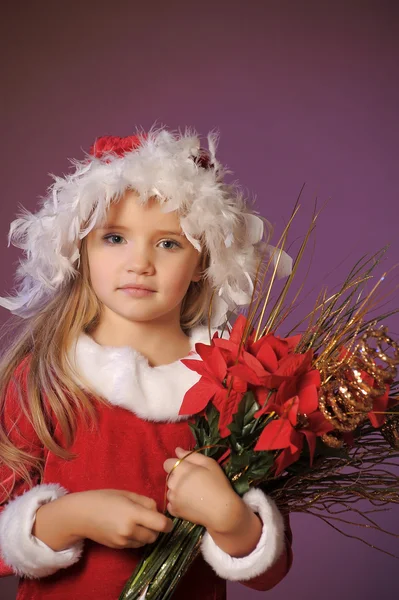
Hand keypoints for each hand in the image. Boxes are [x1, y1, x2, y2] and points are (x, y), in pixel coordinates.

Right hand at [34, 489, 172, 550]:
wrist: (80, 515)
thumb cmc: (103, 498)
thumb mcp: (126, 494)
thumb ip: (145, 502)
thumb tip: (158, 510)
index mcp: (133, 514)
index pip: (160, 524)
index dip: (168, 523)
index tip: (168, 520)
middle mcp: (130, 530)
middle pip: (155, 536)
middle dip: (156, 528)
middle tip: (151, 518)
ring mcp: (123, 541)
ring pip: (146, 542)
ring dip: (147, 534)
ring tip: (138, 522)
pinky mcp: (118, 547)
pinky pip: (135, 545)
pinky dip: (137, 538)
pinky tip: (129, 528)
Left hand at [163, 447, 243, 532]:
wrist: (222, 511)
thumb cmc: (218, 484)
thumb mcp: (209, 463)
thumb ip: (191, 455)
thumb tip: (177, 450)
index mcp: (181, 469)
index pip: (167, 463)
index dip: (176, 464)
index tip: (188, 469)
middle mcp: (173, 483)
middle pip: (169, 476)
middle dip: (178, 476)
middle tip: (193, 481)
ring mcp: (172, 498)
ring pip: (170, 489)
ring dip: (177, 489)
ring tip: (193, 493)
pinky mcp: (174, 510)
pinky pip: (171, 503)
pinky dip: (178, 502)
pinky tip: (190, 502)